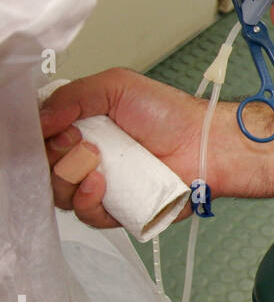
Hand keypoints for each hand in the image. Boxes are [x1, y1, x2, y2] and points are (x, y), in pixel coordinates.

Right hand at [41, 69, 206, 230]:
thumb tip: (40, 118)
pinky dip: (86, 200)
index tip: (57, 127)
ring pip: (59, 192)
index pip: (41, 138)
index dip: (39, 136)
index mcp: (81, 127)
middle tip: (80, 140)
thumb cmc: (170, 114)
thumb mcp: (117, 86)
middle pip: (43, 167)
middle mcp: (86, 156)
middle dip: (54, 155)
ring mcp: (100, 184)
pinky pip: (86, 214)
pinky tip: (100, 184)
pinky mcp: (116, 209)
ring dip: (69, 176)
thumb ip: (73, 96)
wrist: (206, 144)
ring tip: (97, 159)